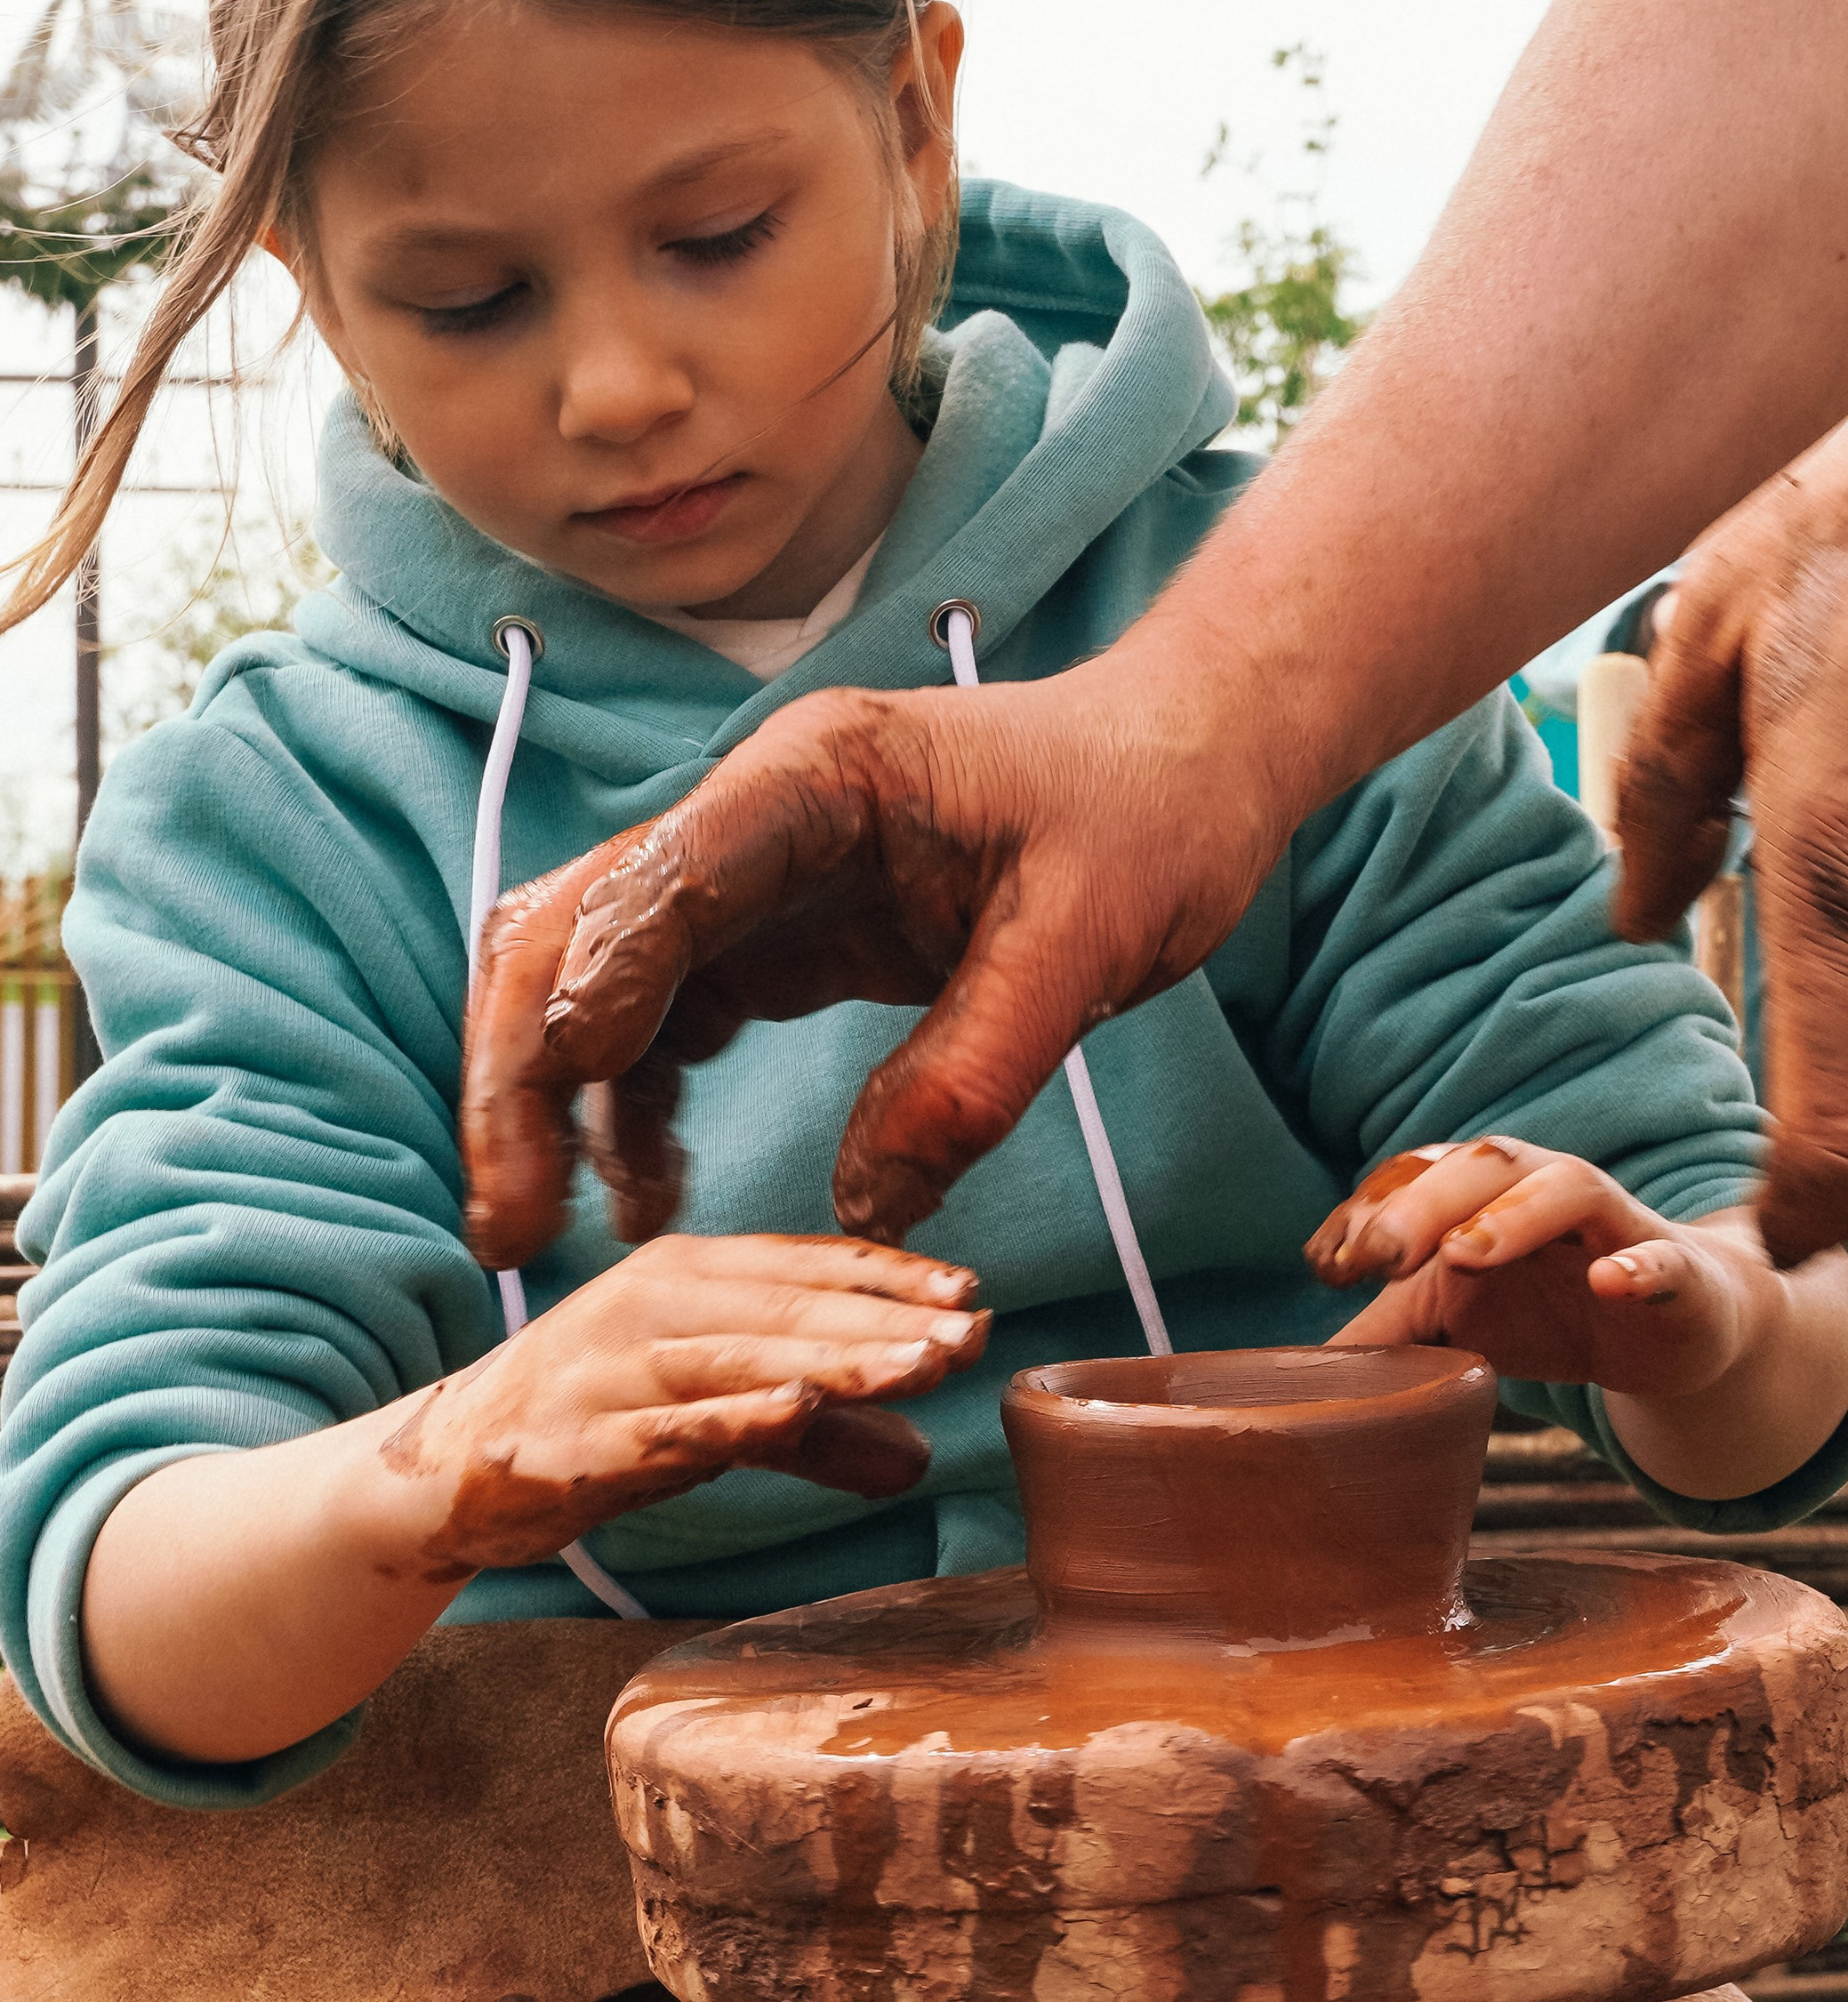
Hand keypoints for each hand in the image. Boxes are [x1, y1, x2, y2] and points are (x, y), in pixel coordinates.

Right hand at [377, 1235, 988, 1575]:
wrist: (441, 1471)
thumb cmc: (598, 1424)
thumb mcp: (714, 1414)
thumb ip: (815, 1435)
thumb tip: (919, 1458)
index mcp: (684, 1272)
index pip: (804, 1265)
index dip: (890, 1278)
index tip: (973, 1294)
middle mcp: (646, 1302)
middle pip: (786, 1307)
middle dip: (885, 1320)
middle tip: (973, 1331)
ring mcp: (606, 1369)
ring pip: (739, 1357)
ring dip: (834, 1360)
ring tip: (919, 1367)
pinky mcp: (574, 1443)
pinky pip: (665, 1428)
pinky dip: (730, 1418)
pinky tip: (794, 1411)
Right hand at [461, 654, 1286, 1264]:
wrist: (1185, 767)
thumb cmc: (1150, 817)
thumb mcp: (1091, 943)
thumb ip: (979, 1068)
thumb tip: (868, 1212)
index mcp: (820, 778)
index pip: (673, 872)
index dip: (606, 977)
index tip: (567, 1083)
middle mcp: (754, 814)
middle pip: (578, 928)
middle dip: (523, 1067)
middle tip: (508, 1218)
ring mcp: (751, 876)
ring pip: (591, 980)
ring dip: (553, 1099)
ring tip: (543, 1233)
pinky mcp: (775, 935)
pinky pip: (662, 1020)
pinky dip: (631, 1105)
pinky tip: (646, 1198)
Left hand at [1308, 1139, 1769, 1400]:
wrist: (1674, 1333)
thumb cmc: (1553, 1313)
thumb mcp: (1463, 1325)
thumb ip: (1390, 1333)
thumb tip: (1300, 1367)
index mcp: (1484, 1198)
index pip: (1418, 1178)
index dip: (1369, 1212)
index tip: (1325, 1265)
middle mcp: (1543, 1193)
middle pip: (1481, 1165)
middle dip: (1424, 1202)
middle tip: (1376, 1256)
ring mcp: (1612, 1228)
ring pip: (1566, 1188)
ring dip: (1513, 1215)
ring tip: (1465, 1254)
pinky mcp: (1673, 1273)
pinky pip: (1659, 1259)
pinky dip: (1635, 1266)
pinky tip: (1609, 1281)